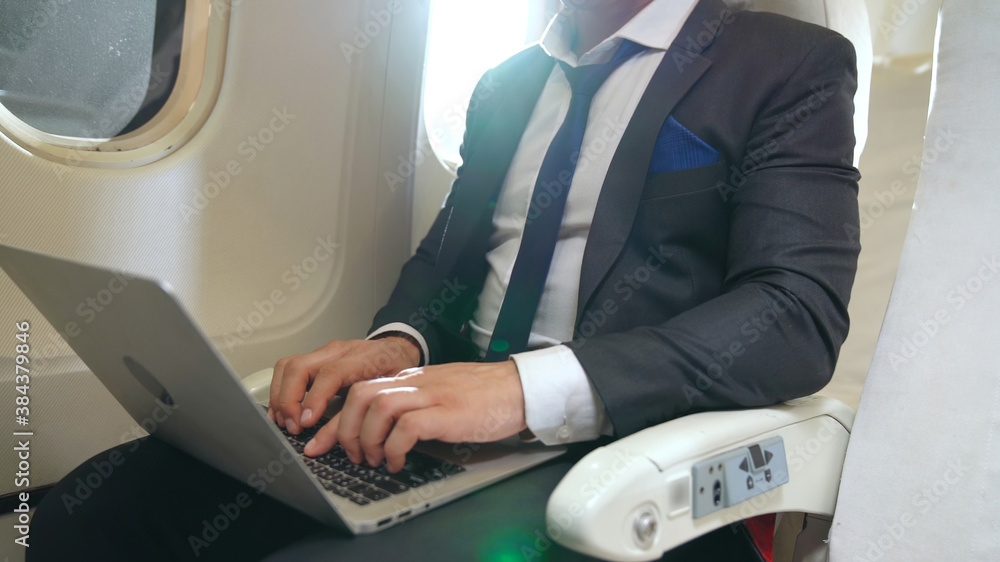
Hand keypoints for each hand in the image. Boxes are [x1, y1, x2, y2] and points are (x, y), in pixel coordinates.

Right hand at [268, 336, 420, 433]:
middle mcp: (340, 351)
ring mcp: (325, 352)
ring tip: (286, 421)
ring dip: (281, 395)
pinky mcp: (315, 357)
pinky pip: (288, 368)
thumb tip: (327, 444)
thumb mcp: (386, 397)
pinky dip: (280, 389)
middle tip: (294, 427)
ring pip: (288, 365)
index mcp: (363, 358)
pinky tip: (283, 411)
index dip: (315, 398)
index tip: (307, 422)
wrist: (398, 350)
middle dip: (289, 400)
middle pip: (300, 366)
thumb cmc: (395, 373)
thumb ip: (356, 419)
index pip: (331, 374)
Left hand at [303, 361, 527, 472]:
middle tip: (352, 455)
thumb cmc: (484, 396)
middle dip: (345, 428)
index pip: (360, 390)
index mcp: (411, 379)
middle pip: (360, 394)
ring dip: (367, 439)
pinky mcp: (446, 412)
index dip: (335, 419)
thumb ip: (414, 402)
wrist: (519, 388)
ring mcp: (430, 395)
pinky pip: (406, 428)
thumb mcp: (441, 393)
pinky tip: (397, 462)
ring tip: (374, 460)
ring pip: (377, 407)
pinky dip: (393, 449)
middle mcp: (415, 383)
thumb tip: (386, 429)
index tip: (320, 443)